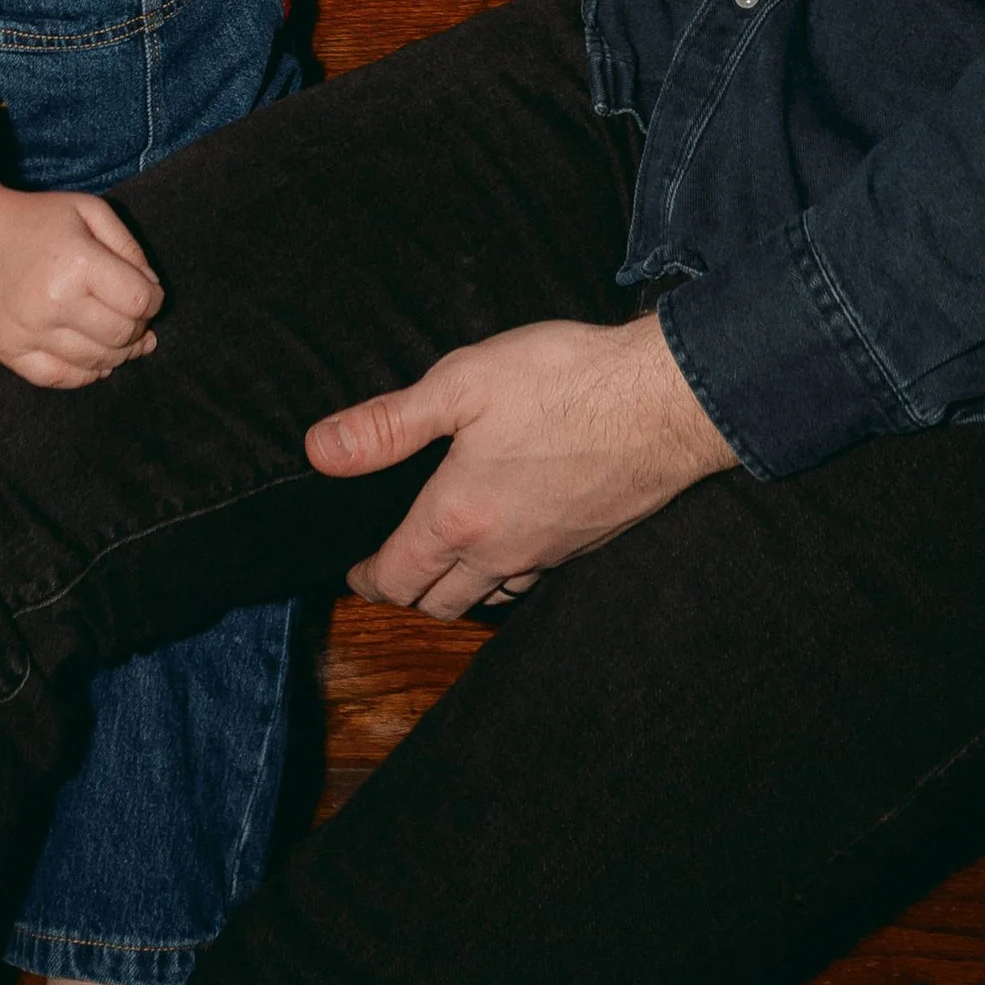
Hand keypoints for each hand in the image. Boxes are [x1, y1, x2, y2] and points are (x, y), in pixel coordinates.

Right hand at [0, 158, 161, 387]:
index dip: (154, 300)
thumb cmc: (38, 220)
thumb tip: (153, 290)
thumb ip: (129, 248)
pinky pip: (61, 379)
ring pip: (97, 362)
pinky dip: (86, 374)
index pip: (139, 301)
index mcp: (77, 262)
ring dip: (118, 353)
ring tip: (118, 336)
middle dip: (139, 328)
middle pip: (122, 336)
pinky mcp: (10, 352)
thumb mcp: (89, 211)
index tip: (147, 294)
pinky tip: (95, 359)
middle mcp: (53, 302)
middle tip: (133, 316)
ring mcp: (29, 332)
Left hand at [307, 316, 736, 619]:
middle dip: (407, 591)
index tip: (354, 572)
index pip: (398, 576)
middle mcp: (502, 551)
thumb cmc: (563, 382)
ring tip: (443, 562)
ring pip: (489, 598)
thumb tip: (319, 451)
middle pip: (439, 602)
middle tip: (392, 569)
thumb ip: (388, 424)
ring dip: (458, 590)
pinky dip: (507, 576)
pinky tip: (511, 544)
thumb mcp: (462, 383)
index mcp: (460, 517)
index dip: (367, 578)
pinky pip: (533, 579)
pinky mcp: (588, 542)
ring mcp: (550, 553)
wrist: (665, 400)